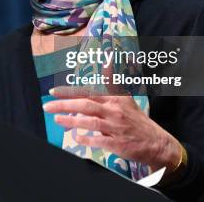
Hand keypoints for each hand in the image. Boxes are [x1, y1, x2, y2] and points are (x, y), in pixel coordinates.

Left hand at [43, 86, 181, 171]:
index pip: (88, 92)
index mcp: (115, 99)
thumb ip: (112, 80)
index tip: (52, 91)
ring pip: (91, 122)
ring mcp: (116, 128)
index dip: (69, 91)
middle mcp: (115, 111)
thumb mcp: (125, 98)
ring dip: (72, 121)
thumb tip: (108, 59)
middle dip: (64, 105)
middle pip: (86, 106)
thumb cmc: (136, 119)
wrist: (156, 142)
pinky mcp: (118, 144)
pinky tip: (75, 137)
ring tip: (56, 119)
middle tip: (46, 106)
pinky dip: (86, 139)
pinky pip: (99, 140)